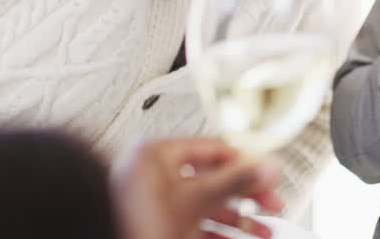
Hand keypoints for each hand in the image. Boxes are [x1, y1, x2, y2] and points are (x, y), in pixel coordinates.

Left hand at [111, 137, 283, 238]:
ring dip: (238, 220)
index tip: (269, 176)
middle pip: (214, 180)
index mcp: (156, 155)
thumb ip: (234, 181)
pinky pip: (193, 224)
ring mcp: (153, 201)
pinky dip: (217, 233)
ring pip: (206, 205)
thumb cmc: (134, 224)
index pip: (214, 150)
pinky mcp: (153, 224)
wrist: (107, 238)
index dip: (246, 164)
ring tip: (263, 232)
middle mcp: (153, 174)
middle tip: (272, 205)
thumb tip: (267, 166)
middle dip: (247, 198)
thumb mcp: (194, 201)